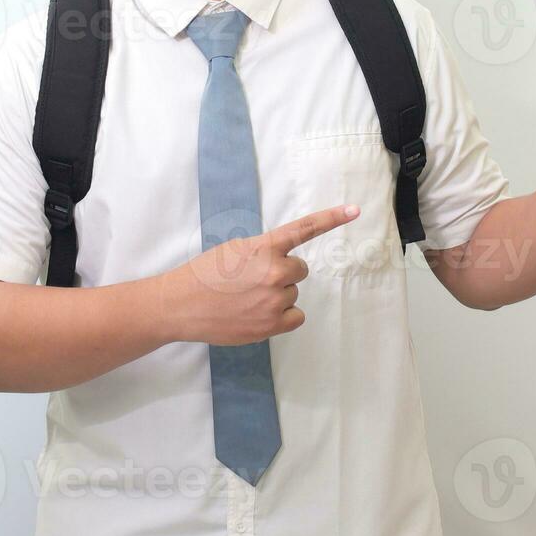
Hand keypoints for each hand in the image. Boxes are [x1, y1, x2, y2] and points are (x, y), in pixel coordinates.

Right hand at [160, 204, 359, 345]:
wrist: (181, 304)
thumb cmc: (205, 274)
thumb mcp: (235, 249)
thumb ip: (262, 251)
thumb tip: (281, 260)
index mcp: (264, 247)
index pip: (304, 229)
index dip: (332, 218)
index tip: (355, 210)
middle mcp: (274, 271)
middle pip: (300, 270)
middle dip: (283, 273)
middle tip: (255, 279)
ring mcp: (274, 300)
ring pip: (293, 294)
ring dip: (278, 295)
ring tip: (248, 298)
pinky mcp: (272, 325)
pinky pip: (295, 316)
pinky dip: (283, 316)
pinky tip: (260, 314)